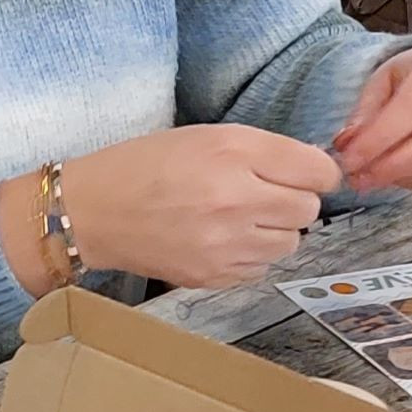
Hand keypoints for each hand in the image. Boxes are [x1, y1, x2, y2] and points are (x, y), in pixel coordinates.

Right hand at [14, 125, 341, 291]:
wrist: (92, 211)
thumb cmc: (144, 166)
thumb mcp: (203, 136)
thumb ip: (261, 150)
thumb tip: (314, 174)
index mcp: (234, 152)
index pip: (320, 171)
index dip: (312, 171)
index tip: (296, 173)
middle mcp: (236, 198)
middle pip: (309, 209)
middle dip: (290, 201)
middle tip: (258, 195)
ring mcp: (227, 243)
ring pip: (290, 243)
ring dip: (272, 231)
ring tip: (235, 220)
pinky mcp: (215, 275)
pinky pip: (261, 268)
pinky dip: (248, 256)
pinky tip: (218, 240)